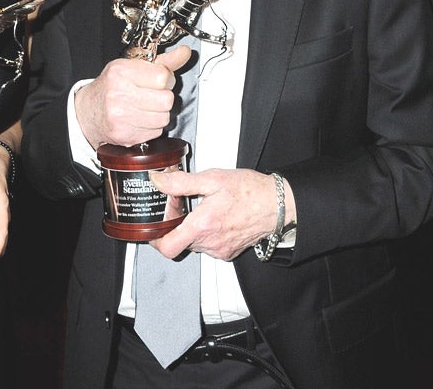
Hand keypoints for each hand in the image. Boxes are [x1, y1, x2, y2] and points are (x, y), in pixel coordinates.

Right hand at [74, 45, 190, 148]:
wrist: (88, 111)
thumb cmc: (110, 87)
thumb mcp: (131, 67)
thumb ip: (162, 62)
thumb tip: (185, 52)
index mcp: (121, 72)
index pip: (163, 77)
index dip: (166, 79)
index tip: (159, 80)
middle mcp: (119, 94)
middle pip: (166, 100)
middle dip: (163, 98)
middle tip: (151, 95)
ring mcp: (121, 116)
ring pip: (164, 118)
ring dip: (159, 114)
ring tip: (145, 107)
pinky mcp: (125, 134)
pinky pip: (156, 132)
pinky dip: (152, 127)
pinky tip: (139, 119)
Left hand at [148, 168, 294, 260]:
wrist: (277, 204)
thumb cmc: (250, 191)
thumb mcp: (213, 179)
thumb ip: (181, 182)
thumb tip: (158, 181)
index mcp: (202, 225)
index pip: (167, 247)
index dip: (155, 238)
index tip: (155, 224)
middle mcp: (210, 242)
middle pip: (179, 241)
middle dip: (175, 223)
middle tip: (181, 204)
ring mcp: (220, 250)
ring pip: (193, 243)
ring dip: (191, 227)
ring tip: (200, 207)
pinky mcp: (229, 252)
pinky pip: (208, 245)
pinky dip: (206, 233)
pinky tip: (213, 216)